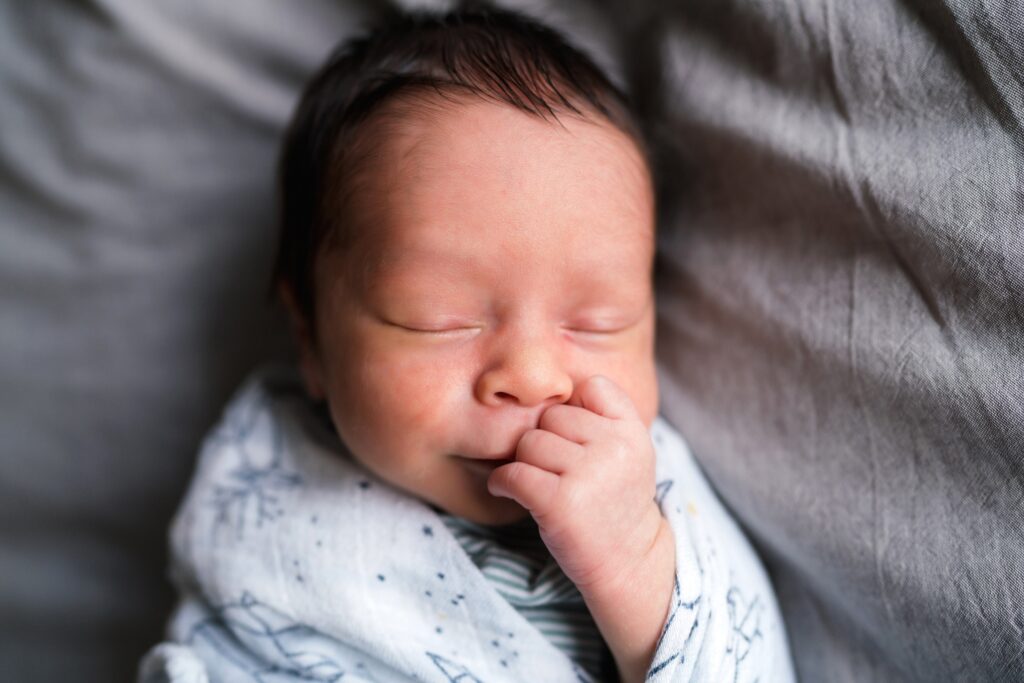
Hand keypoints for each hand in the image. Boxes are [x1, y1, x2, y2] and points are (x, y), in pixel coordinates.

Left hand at [487, 374, 664, 592]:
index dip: (575, 408)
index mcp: (634, 431)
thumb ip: (603, 416)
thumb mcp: (630, 452)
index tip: (574, 438)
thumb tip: (548, 387)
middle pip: (551, 415)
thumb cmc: (616, 502)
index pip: (592, 385)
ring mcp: (589, 473)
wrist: (629, 563)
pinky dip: (501, 483)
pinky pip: (512, 473)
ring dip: (524, 463)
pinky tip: (509, 492)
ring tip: (538, 484)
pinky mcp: (561, 502)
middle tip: (555, 470)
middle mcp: (615, 447)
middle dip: (545, 441)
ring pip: (529, 442)